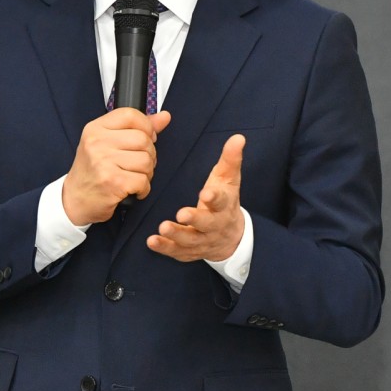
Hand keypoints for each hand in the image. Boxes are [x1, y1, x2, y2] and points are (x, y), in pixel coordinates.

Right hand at [62, 108, 172, 224]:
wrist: (74, 199)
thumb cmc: (93, 171)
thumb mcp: (108, 143)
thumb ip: (137, 128)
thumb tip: (164, 117)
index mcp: (96, 129)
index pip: (131, 115)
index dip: (146, 127)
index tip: (146, 138)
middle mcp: (97, 143)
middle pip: (143, 139)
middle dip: (149, 155)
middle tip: (138, 164)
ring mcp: (103, 162)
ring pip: (146, 161)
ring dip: (147, 173)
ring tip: (134, 177)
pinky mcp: (112, 182)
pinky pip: (143, 181)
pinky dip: (143, 188)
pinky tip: (133, 189)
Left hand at [147, 134, 244, 262]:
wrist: (230, 237)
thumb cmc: (225, 201)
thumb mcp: (229, 179)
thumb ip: (230, 159)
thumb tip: (238, 137)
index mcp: (224, 206)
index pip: (222, 201)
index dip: (214, 198)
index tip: (207, 193)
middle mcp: (214, 225)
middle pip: (206, 224)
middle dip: (195, 219)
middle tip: (181, 214)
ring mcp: (202, 240)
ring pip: (190, 240)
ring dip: (176, 235)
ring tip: (163, 227)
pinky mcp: (189, 251)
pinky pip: (177, 252)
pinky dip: (165, 248)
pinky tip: (152, 241)